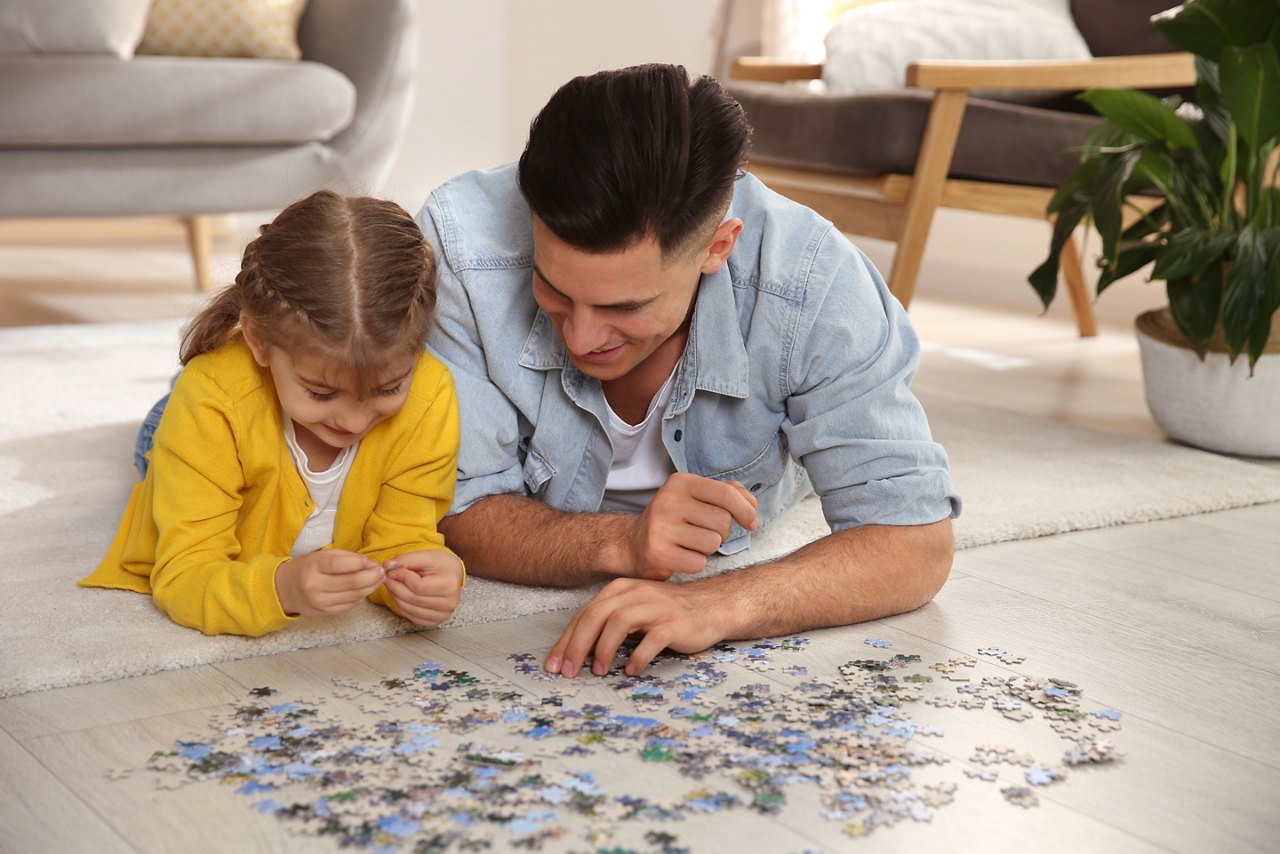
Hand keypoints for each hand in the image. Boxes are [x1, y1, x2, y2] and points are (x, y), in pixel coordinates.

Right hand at [274, 549, 384, 617]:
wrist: (284, 589)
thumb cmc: (307, 568)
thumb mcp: (322, 555)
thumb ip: (347, 558)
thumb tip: (371, 565)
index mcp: (313, 567)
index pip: (341, 564)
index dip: (361, 563)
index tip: (371, 561)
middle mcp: (315, 586)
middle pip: (352, 583)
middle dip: (372, 577)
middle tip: (382, 572)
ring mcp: (319, 602)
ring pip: (354, 596)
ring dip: (370, 588)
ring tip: (378, 580)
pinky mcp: (324, 613)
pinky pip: (349, 606)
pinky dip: (360, 597)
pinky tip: (365, 590)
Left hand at [382, 550, 463, 627]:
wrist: (452, 574)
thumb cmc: (440, 564)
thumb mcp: (425, 556)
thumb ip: (406, 560)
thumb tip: (387, 566)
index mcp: (449, 584)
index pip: (418, 586)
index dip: (401, 578)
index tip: (391, 570)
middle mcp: (449, 603)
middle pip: (413, 599)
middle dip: (395, 588)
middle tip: (387, 578)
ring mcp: (443, 614)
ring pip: (411, 610)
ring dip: (397, 598)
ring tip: (393, 585)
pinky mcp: (436, 621)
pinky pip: (413, 618)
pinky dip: (402, 607)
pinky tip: (401, 596)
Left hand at [544, 578, 731, 677]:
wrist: (712, 606)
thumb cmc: (668, 613)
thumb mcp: (635, 610)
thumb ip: (609, 622)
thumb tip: (577, 650)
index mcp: (621, 590)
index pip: (585, 614)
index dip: (566, 641)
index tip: (554, 665)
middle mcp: (636, 594)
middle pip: (596, 616)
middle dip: (577, 646)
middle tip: (569, 672)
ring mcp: (656, 607)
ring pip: (619, 623)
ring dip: (604, 649)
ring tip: (599, 671)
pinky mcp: (674, 623)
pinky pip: (652, 640)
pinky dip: (638, 657)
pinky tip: (631, 670)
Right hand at [624, 473, 759, 579]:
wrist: (634, 543)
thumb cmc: (674, 519)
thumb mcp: (696, 497)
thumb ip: (727, 493)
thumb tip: (752, 504)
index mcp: (681, 482)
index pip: (727, 494)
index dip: (746, 510)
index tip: (752, 522)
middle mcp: (668, 501)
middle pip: (723, 521)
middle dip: (722, 532)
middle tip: (704, 533)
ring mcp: (661, 527)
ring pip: (713, 543)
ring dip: (708, 549)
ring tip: (691, 544)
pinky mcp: (658, 553)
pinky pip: (699, 563)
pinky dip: (696, 563)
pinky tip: (681, 556)